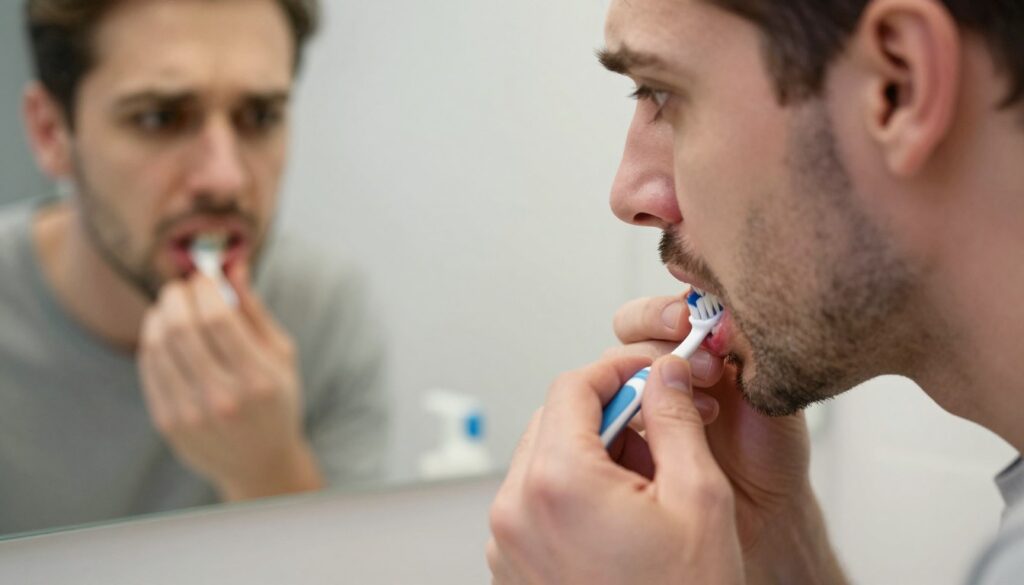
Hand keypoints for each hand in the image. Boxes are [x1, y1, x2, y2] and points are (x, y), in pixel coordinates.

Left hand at [138, 264, 322, 499]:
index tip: (205, 276)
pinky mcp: (169, 423)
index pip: (216, 317)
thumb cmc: (276, 399)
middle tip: (181, 287)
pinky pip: (149, 368)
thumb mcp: (280, 354)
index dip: (204, 288)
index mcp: (258, 379)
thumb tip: (231, 265)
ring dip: (160, 315)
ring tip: (172, 308)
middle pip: (181, 328)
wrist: (260, 463)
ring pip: (158, 345)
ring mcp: (191, 414)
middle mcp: (223, 398)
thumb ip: (254, 310)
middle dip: (177, 296)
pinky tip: (164, 334)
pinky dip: (152, 342)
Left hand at [488, 354, 743, 583]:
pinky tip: (619, 516)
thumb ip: (676, 420)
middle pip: (553, 420)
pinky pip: (534, 502)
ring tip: (645, 484)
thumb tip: (666, 373)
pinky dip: (571, 491)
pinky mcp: (510, 567)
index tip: (649, 372)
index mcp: (558, 482)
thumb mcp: (699, 499)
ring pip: (542, 460)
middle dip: (605, 413)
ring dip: (589, 453)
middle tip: (658, 428)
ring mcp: (506, 543)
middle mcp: (516, 510)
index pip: (572, 387)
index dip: (617, 370)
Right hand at [605, 294, 845, 583]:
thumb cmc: (773, 450)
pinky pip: (610, 409)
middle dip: (658, 338)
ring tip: (705, 410)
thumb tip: (723, 308)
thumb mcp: (774, 389)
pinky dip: (634, 414)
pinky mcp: (627, 429)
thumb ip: (747, 347)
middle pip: (630, 326)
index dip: (670, 307)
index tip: (689, 319)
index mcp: (701, 337)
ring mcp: (644, 394)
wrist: (762, 511)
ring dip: (652, 380)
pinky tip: (672, 435)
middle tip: (703, 367)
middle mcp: (668, 361)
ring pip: (617, 365)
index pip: (669, 303)